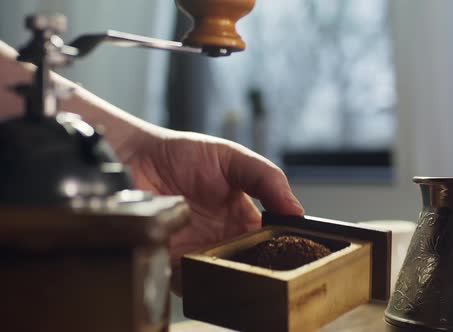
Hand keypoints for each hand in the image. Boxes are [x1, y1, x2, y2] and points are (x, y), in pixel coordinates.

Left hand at [121, 126, 303, 292]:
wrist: (136, 156)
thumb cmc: (183, 154)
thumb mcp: (233, 158)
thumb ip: (267, 179)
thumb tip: (297, 211)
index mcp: (242, 220)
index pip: (272, 242)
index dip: (284, 249)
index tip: (293, 250)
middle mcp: (223, 240)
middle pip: (250, 266)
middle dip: (260, 270)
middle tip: (265, 266)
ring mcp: (198, 253)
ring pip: (223, 279)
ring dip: (231, 278)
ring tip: (234, 266)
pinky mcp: (170, 262)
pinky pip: (188, 282)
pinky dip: (197, 282)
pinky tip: (202, 267)